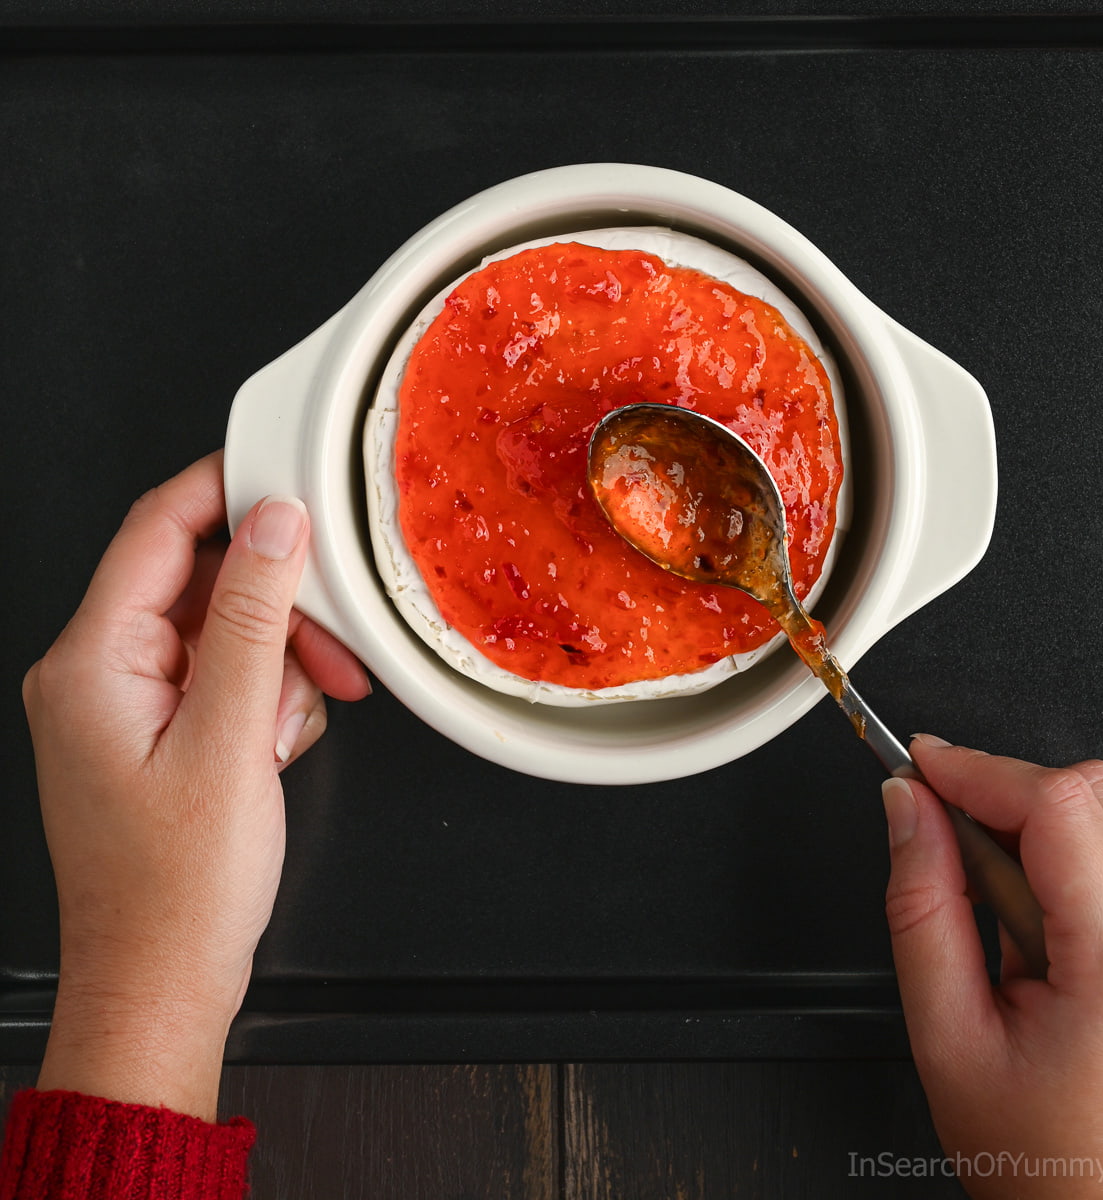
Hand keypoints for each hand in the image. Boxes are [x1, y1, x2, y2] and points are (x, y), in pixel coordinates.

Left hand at [22, 452, 370, 1120]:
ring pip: (227, 631)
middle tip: (329, 654)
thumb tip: (274, 525)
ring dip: (278, 668)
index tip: (288, 474)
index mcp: (92, 660)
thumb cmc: (176, 887)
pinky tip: (272, 749)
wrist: (162, 980)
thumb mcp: (231, 738)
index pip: (157, 528)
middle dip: (278, 614)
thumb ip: (253, 619)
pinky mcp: (161, 728)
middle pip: (205, 583)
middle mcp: (99, 671)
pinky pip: (227, 675)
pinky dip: (266, 700)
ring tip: (285, 731)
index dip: (226, 490)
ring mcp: (129, 701)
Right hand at [882, 737, 1102, 1198]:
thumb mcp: (946, 1029)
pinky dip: (1065, 849)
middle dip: (1003, 788)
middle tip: (942, 827)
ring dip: (1035, 821)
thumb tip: (908, 808)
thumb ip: (920, 903)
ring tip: (990, 898)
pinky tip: (1029, 909)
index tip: (922, 763)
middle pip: (1092, 789)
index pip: (1057, 805)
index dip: (978, 768)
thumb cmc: (1043, 1147)